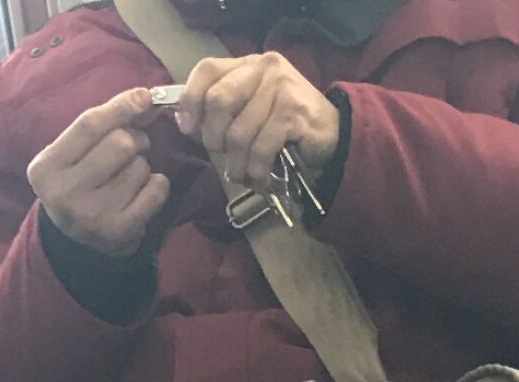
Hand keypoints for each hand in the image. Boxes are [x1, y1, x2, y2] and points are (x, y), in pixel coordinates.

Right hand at [27, 88, 169, 256]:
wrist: (77, 241)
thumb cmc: (77, 185)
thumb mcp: (71, 155)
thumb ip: (99, 126)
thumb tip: (143, 98)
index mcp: (46, 168)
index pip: (89, 125)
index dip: (121, 106)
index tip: (144, 96)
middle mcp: (65, 193)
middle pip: (119, 143)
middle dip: (135, 138)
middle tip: (134, 146)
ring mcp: (94, 214)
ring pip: (139, 167)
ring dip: (141, 166)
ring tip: (129, 177)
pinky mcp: (120, 231)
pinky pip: (155, 191)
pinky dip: (158, 185)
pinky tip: (145, 190)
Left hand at [177, 53, 339, 188]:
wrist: (333, 136)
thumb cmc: (284, 128)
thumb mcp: (249, 110)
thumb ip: (221, 111)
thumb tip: (186, 124)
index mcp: (248, 65)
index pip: (207, 70)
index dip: (190, 100)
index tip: (189, 129)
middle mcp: (265, 69)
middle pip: (219, 102)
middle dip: (213, 139)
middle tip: (223, 157)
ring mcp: (282, 89)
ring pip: (238, 134)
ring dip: (237, 165)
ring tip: (243, 175)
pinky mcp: (294, 114)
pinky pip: (260, 149)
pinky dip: (256, 171)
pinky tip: (260, 178)